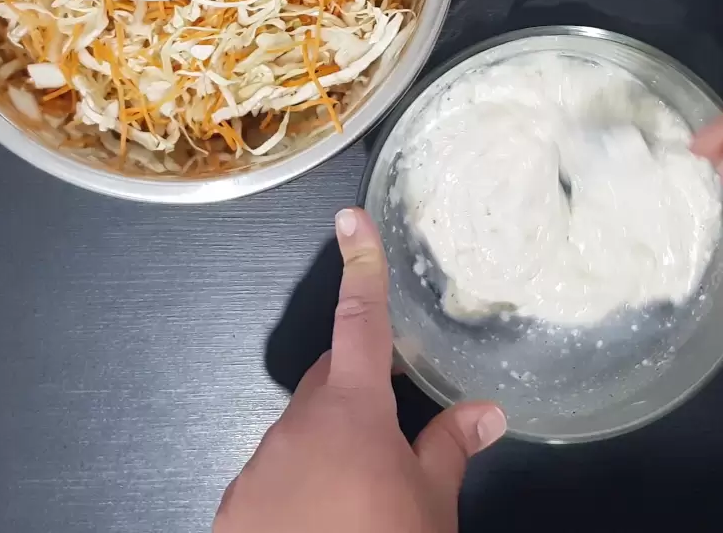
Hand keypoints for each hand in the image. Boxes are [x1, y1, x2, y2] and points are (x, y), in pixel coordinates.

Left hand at [215, 208, 505, 532]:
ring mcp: (257, 468)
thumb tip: (487, 412)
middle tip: (393, 414)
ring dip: (331, 448)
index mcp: (350, 412)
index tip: (351, 220)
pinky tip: (325, 522)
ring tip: (365, 498)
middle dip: (357, 385)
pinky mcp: (235, 510)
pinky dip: (300, 486)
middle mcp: (294, 427)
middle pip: (327, 382)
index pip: (360, 323)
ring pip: (299, 435)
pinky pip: (273, 478)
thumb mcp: (430, 506)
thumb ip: (450, 450)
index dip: (361, 268)